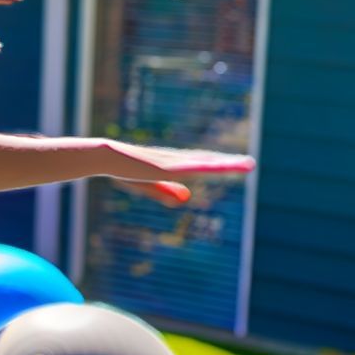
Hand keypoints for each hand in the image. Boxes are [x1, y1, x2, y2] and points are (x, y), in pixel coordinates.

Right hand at [102, 139, 255, 205]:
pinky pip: (191, 168)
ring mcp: (172, 162)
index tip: (236, 165)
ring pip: (204, 164)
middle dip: (228, 164)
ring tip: (246, 166)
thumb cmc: (122, 169)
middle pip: (207, 161)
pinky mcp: (165, 167)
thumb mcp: (147, 184)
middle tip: (250, 165)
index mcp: (173, 163)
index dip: (219, 164)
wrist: (105, 156)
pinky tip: (219, 168)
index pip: (201, 164)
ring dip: (225, 165)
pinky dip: (207, 168)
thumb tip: (188, 198)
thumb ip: (166, 191)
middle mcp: (177, 159)